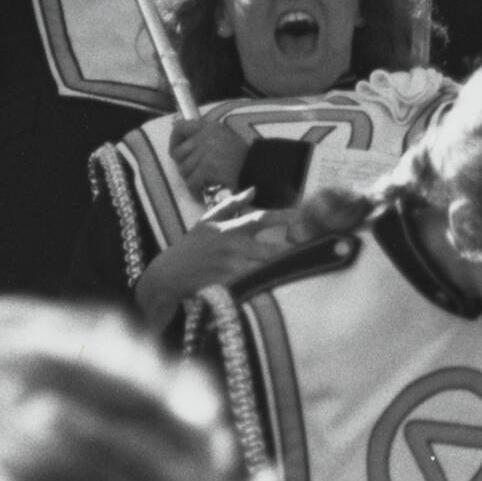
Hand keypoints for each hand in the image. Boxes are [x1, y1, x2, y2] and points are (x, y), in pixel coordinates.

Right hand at [133, 192, 287, 327]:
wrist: (170, 273)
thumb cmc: (191, 245)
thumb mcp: (208, 220)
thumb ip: (231, 204)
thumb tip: (253, 190)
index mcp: (230, 228)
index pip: (260, 219)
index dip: (282, 217)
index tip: (301, 215)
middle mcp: (232, 246)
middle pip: (269, 250)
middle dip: (290, 252)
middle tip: (311, 251)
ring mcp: (230, 267)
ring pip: (263, 270)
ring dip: (281, 271)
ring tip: (301, 270)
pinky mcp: (227, 286)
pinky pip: (252, 286)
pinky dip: (264, 287)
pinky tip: (280, 290)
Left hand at [169, 114, 251, 194]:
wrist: (257, 168)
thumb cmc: (240, 157)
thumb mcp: (223, 136)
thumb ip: (203, 136)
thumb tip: (179, 136)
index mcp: (208, 127)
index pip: (179, 127)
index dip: (174, 141)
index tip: (176, 152)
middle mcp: (206, 136)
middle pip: (178, 153)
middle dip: (182, 165)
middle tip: (191, 172)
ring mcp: (206, 152)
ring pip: (183, 169)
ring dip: (190, 179)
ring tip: (200, 182)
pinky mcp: (208, 167)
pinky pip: (191, 181)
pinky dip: (195, 190)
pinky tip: (201, 192)